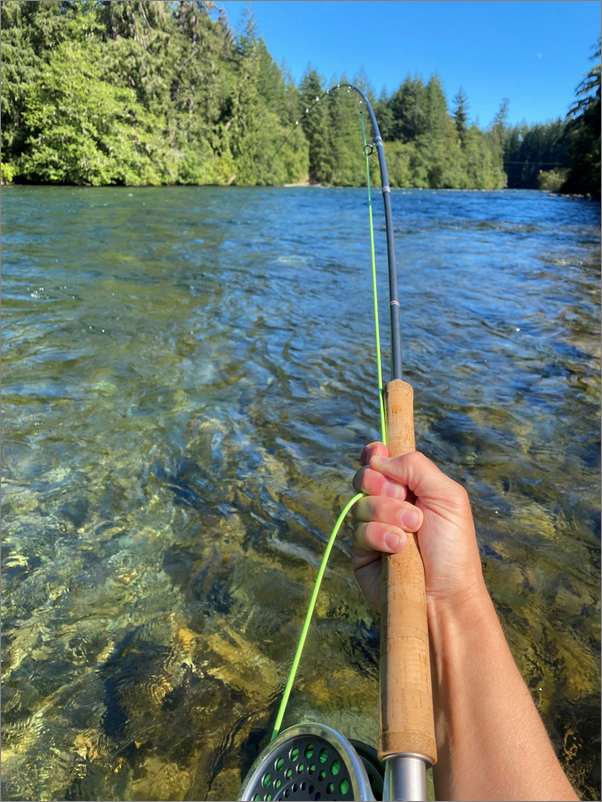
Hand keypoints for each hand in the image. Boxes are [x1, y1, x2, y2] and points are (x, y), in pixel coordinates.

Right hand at [352, 442, 486, 611]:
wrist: (445, 595)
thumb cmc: (453, 547)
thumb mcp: (447, 496)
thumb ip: (416, 467)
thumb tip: (380, 457)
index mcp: (411, 488)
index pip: (382, 461)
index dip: (375, 454)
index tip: (377, 453)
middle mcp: (389, 505)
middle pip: (365, 476)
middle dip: (382, 484)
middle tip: (402, 496)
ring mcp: (374, 528)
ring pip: (361, 503)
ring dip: (388, 513)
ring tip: (412, 530)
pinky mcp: (362, 552)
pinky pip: (358, 531)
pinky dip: (380, 535)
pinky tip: (398, 549)